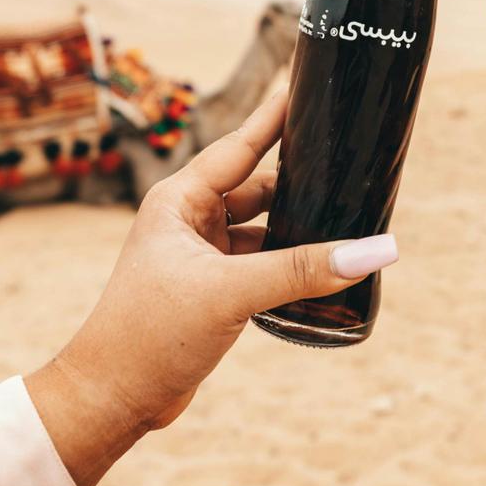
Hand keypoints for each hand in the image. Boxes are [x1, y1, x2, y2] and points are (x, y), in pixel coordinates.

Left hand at [26, 91, 397, 485]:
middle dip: (301, 180)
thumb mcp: (230, 293)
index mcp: (179, 201)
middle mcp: (189, 221)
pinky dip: (291, 265)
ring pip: (264, 229)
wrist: (111, 398)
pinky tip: (324, 268)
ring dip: (299, 229)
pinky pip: (263, 264)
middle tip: (348, 162)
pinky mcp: (212, 291)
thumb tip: (374, 251)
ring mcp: (200, 257)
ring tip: (349, 217)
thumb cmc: (149, 334)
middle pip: (259, 186)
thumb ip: (302, 270)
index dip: (275, 118)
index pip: (240, 147)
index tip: (306, 86)